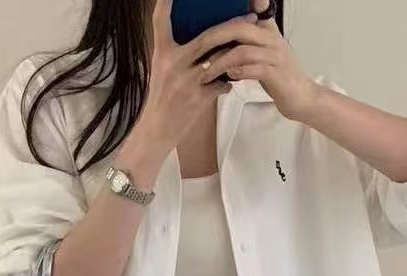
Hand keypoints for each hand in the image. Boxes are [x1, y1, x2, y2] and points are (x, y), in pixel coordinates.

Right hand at [130, 0, 251, 162]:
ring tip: (250, 47)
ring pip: (220, 59)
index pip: (161, 21)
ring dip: (237, 53)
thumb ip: (175, 54)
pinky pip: (222, 85)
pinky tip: (231, 83)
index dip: (165, 3)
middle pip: (208, 37)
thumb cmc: (160, 99)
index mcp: (162, 54)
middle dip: (232, 26)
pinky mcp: (198, 99)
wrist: (156, 131)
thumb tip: (201, 41)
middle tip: (250, 18)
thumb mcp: (160, 70)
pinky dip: (229, 83)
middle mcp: (174, 64)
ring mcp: (187, 81)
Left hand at [210, 0, 318, 121]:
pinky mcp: (276, 74)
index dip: (238, 9)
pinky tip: (227, 78)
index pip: (251, 11)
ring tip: (206, 73)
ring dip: (220, 62)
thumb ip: (245, 45)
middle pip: (239, 29)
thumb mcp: (262, 55)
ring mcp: (275, 56)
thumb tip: (220, 43)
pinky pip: (253, 70)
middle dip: (214, 39)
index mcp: (267, 31)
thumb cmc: (278, 77)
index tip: (214, 19)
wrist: (301, 97)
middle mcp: (271, 39)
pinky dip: (238, 73)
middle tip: (196, 51)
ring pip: (242, 51)